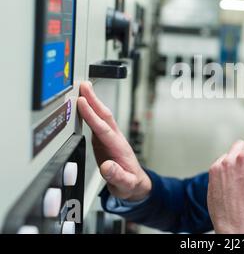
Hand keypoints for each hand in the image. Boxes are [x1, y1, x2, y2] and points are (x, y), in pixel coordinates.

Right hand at [77, 81, 150, 200]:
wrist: (135, 185)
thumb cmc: (130, 184)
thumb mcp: (125, 184)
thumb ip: (117, 176)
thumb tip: (107, 168)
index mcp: (118, 148)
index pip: (103, 129)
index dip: (92, 115)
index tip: (83, 103)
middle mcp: (115, 139)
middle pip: (104, 116)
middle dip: (94, 100)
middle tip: (84, 85)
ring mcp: (110, 138)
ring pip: (101, 116)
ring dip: (93, 102)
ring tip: (83, 88)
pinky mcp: (104, 141)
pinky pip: (96, 122)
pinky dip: (90, 112)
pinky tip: (83, 105)